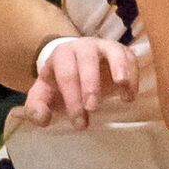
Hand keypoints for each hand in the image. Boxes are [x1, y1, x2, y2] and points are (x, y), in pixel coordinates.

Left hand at [21, 36, 138, 130]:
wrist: (75, 68)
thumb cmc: (59, 85)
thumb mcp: (42, 96)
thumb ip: (36, 108)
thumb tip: (42, 118)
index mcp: (61, 55)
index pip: (65, 74)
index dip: (71, 97)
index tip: (79, 121)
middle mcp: (83, 46)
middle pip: (87, 59)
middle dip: (90, 84)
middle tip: (93, 107)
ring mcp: (105, 47)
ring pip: (113, 51)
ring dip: (119, 68)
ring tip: (122, 88)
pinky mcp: (122, 53)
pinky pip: (130, 58)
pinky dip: (133, 75)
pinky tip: (129, 96)